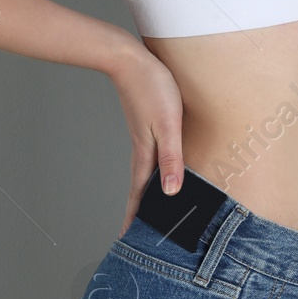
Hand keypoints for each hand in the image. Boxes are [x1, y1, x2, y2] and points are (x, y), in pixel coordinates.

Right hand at [109, 47, 185, 235]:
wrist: (129, 59)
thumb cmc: (152, 88)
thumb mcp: (168, 124)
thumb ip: (171, 157)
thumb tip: (171, 192)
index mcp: (145, 155)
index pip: (139, 195)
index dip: (135, 217)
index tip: (127, 238)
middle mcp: (141, 150)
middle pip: (139, 189)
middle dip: (138, 213)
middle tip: (135, 234)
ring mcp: (142, 139)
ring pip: (144, 175)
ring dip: (144, 194)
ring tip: (147, 211)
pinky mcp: (146, 127)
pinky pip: (149, 159)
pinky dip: (151, 174)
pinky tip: (158, 173)